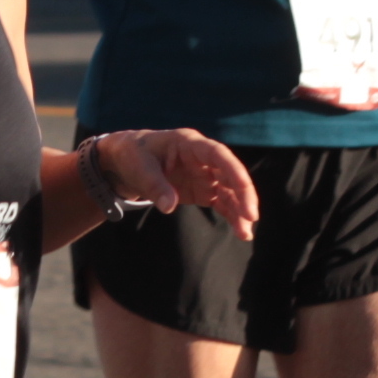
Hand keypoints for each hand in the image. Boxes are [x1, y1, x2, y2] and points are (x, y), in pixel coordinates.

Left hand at [99, 129, 263, 241]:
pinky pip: (222, 203)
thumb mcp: (138, 166)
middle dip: (243, 194)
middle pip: (231, 174)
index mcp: (189, 143)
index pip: (218, 154)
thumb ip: (155, 184)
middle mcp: (203, 158)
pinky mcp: (203, 191)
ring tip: (246, 233)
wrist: (127, 161)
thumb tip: (169, 206)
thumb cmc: (134, 155)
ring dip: (240, 210)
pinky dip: (232, 216)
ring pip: (230, 191)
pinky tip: (241, 231)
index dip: (234, 169)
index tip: (244, 187)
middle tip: (251, 217)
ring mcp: (205, 175)